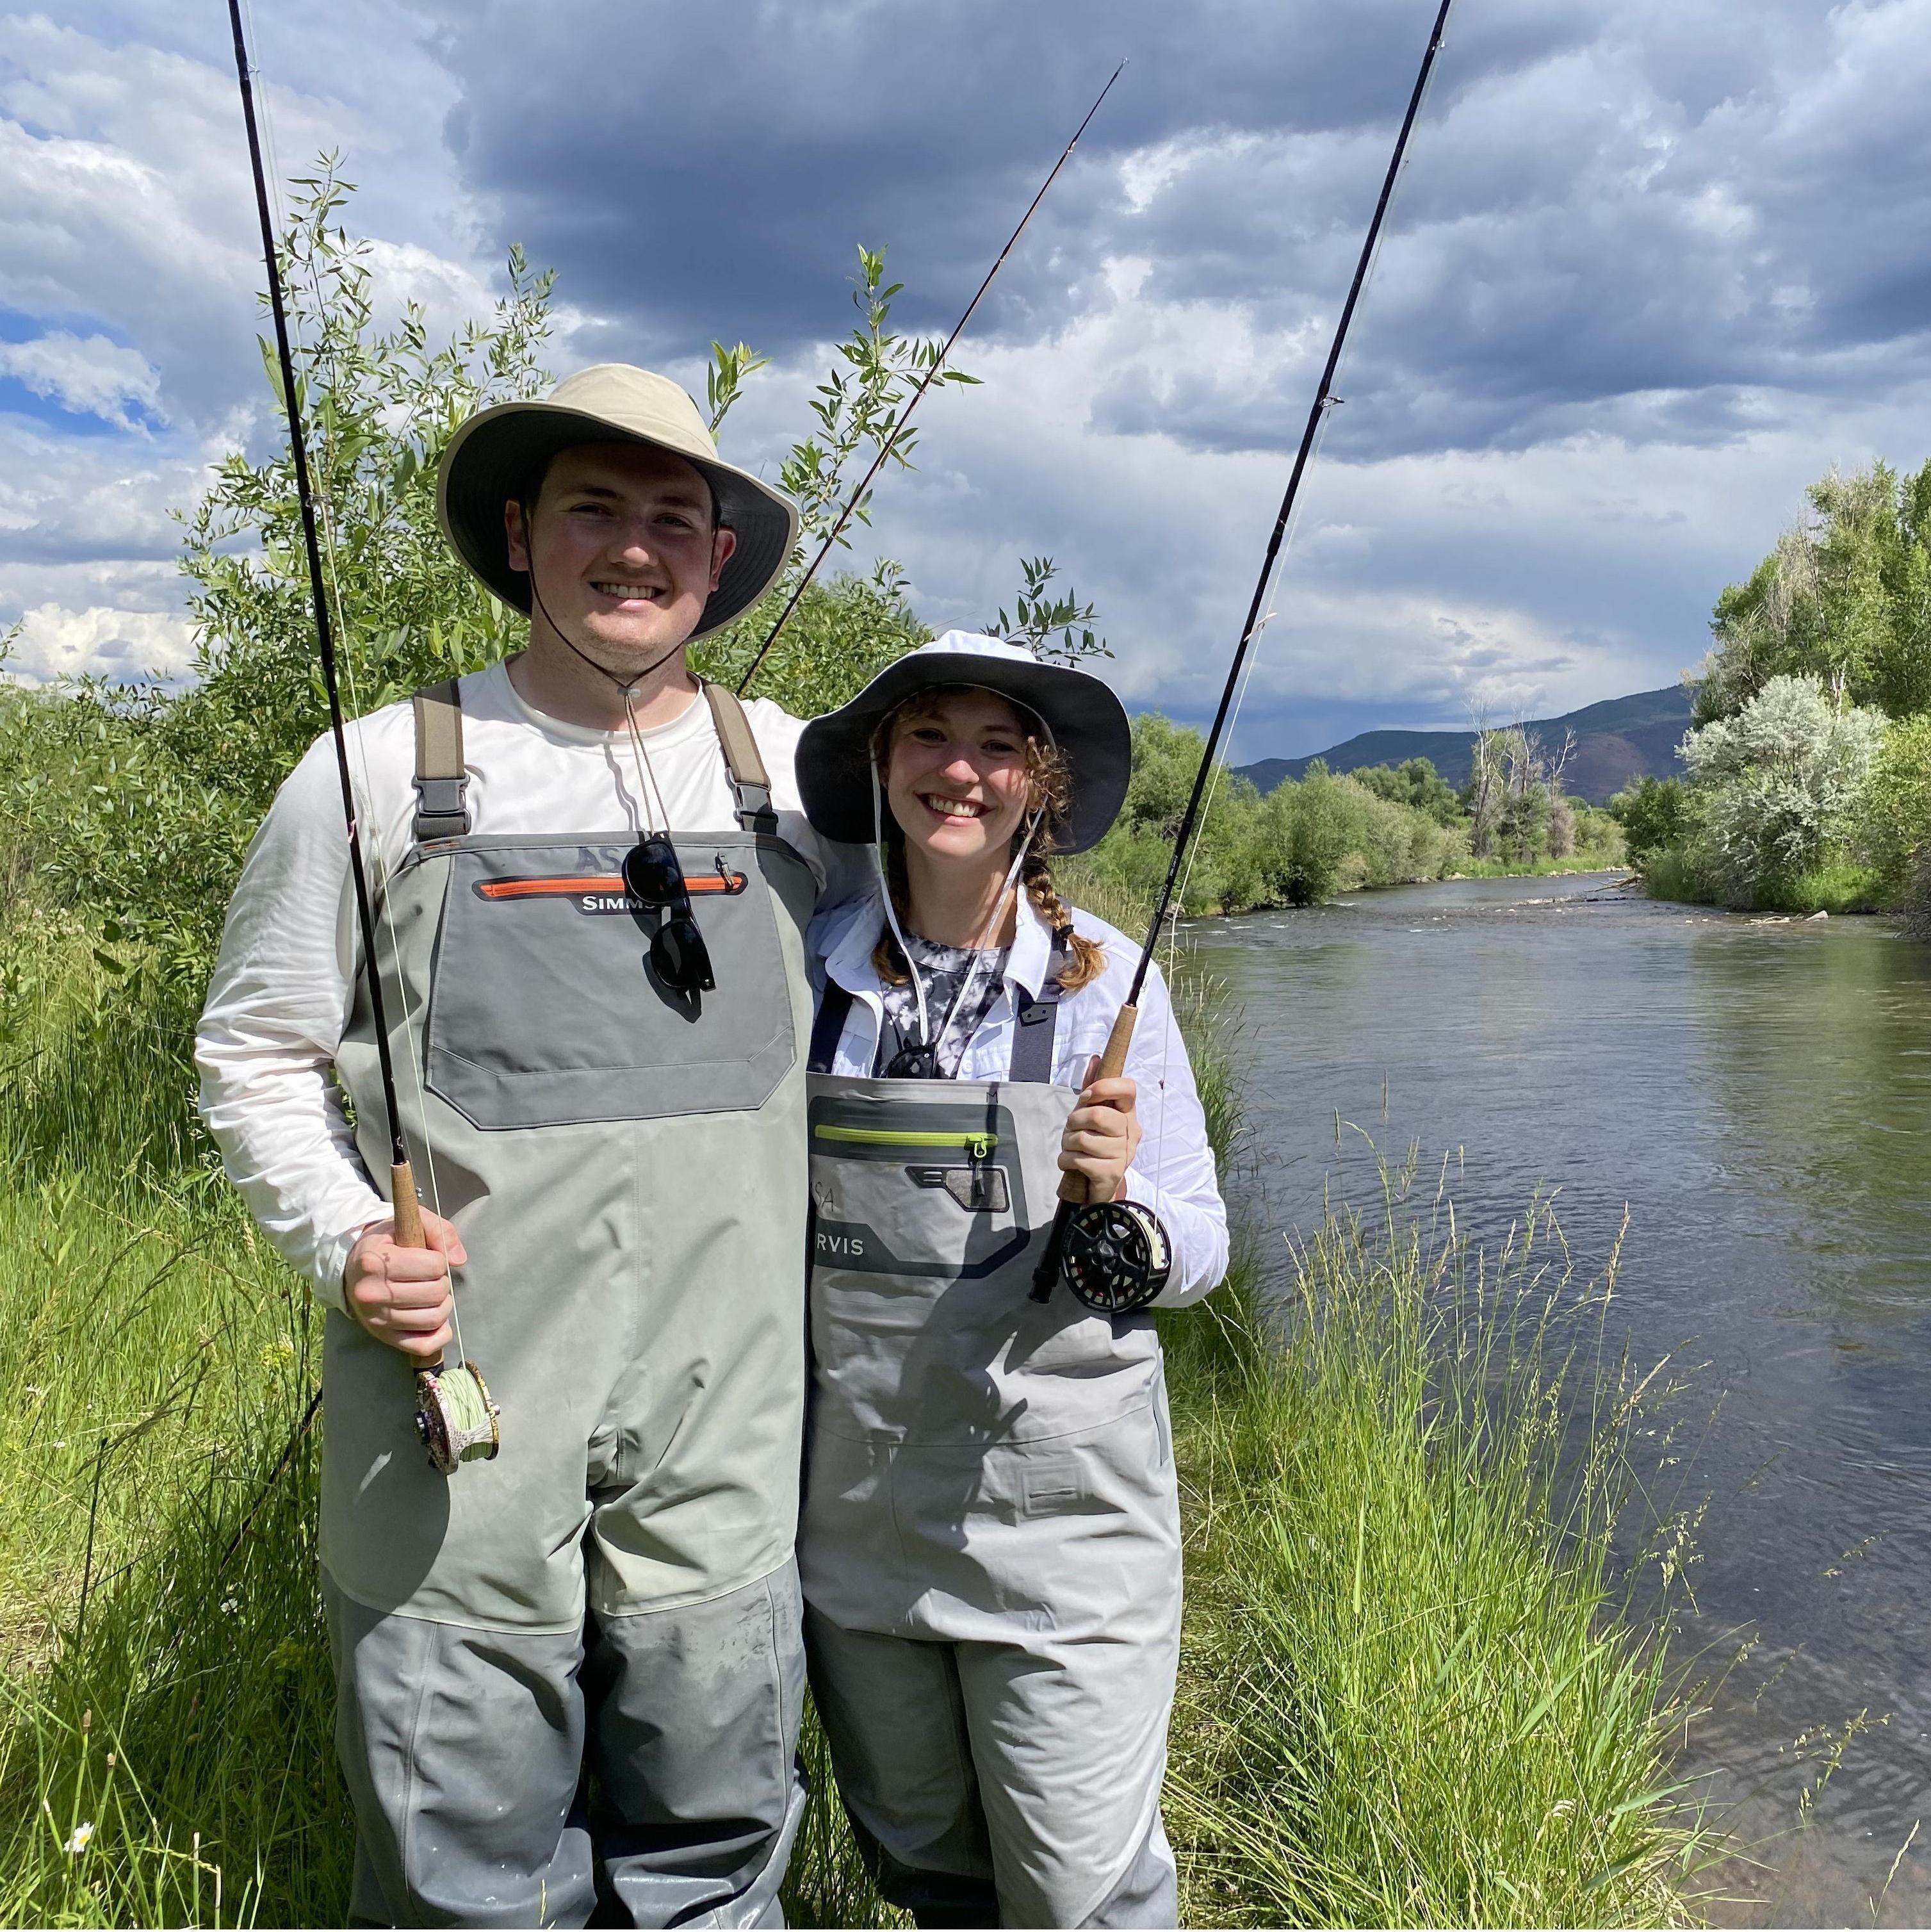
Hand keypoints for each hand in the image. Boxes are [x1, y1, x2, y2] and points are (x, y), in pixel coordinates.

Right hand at [342, 1209, 466, 1363]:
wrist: (354, 1267)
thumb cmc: (388, 1244)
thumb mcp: (410, 1223)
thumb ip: (440, 1231)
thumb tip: (459, 1260)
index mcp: (375, 1262)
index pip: (434, 1266)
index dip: (439, 1260)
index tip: (427, 1258)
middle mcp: (371, 1293)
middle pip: (436, 1293)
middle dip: (442, 1283)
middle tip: (431, 1278)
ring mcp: (376, 1319)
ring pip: (434, 1319)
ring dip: (443, 1306)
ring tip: (432, 1295)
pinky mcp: (383, 1337)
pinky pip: (423, 1346)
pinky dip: (439, 1334)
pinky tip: (436, 1320)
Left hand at [1059, 1055, 1140, 1203]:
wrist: (1098, 1185)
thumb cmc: (1093, 1144)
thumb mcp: (1090, 1114)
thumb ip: (1092, 1089)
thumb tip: (1097, 1058)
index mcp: (1128, 1114)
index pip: (1128, 1088)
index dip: (1104, 1087)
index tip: (1089, 1096)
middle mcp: (1131, 1132)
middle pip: (1098, 1114)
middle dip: (1075, 1120)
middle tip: (1073, 1129)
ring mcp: (1123, 1154)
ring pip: (1083, 1138)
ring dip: (1067, 1143)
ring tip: (1071, 1148)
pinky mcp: (1112, 1173)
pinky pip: (1079, 1159)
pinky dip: (1065, 1160)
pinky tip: (1070, 1162)